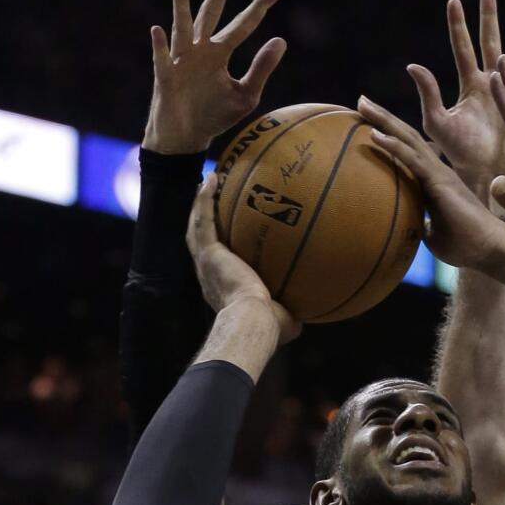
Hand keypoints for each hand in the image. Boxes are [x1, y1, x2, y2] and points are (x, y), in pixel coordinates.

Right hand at [145, 0, 286, 154]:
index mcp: (220, 52)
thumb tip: (281, 40)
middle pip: (211, 13)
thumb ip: (261, 69)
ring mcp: (181, 60)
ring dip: (181, 6)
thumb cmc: (214, 115)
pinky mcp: (166, 77)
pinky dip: (160, 46)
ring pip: (182, 27)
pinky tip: (158, 31)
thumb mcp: (246, 95)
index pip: (244, 25)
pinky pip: (162, 59)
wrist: (186, 136)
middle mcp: (201, 49)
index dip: (259, 8)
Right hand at [186, 179, 299, 342]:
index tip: (225, 240)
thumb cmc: (270, 326)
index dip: (218, 250)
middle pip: (202, 241)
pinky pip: (204, 218)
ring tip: (207, 181)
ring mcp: (206, 262)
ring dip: (200, 203)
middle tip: (207, 202)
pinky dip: (205, 198)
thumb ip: (290, 314)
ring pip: (197, 226)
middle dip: (203, 221)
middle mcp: (208, 274)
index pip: (218, 265)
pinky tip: (212, 178)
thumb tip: (306, 316)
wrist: (253, 320)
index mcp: (221, 289)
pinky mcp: (208, 251)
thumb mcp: (284, 322)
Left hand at [359, 96, 504, 271]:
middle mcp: (436, 170)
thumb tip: (400, 229)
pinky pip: (412, 158)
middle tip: (361, 102)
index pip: (408, 152)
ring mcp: (438, 172)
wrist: (489, 249)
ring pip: (407, 138)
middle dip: (383, 118)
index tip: (367, 125)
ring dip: (384, 120)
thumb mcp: (432, 235)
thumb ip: (417, 225)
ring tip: (362, 103)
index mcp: (434, 181)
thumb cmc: (465, 245)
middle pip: (406, 136)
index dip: (390, 136)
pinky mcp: (439, 180)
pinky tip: (374, 134)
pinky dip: (393, 145)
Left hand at [408, 0, 504, 201]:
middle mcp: (491, 84)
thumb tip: (413, 65)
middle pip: (491, 42)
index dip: (458, 25)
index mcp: (470, 85)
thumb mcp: (437, 122)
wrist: (485, 172)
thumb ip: (428, 93)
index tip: (454, 1)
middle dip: (490, 17)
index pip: (462, 48)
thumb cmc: (458, 153)